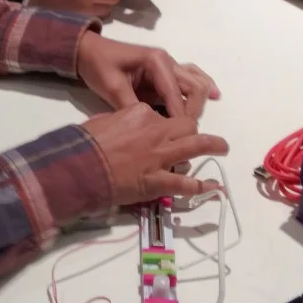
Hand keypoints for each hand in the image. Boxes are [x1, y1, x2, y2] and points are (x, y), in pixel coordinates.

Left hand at [77, 33, 219, 118]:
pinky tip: (215, 96)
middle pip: (194, 86)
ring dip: (199, 101)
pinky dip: (203, 86)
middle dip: (193, 110)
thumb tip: (150, 128)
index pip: (176, 92)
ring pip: (196, 81)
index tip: (180, 135)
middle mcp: (167, 61)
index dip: (179, 115)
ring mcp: (168, 65)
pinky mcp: (165, 73)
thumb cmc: (99, 66)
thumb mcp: (112, 88)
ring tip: (196, 122)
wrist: (88, 52)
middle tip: (185, 131)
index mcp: (155, 61)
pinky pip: (190, 78)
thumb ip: (131, 106)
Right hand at [83, 105, 228, 204]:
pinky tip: (214, 188)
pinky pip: (186, 184)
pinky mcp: (158, 180)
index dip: (163, 125)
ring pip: (195, 146)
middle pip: (185, 126)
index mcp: (139, 114)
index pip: (161, 115)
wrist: (78, 166)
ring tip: (223, 148)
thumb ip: (115, 121)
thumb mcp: (99, 122)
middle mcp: (155, 131)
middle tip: (197, 138)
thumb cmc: (83, 144)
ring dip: (214, 145)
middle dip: (192, 131)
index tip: (160, 132)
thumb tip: (115, 123)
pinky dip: (202, 186)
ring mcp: (159, 156)